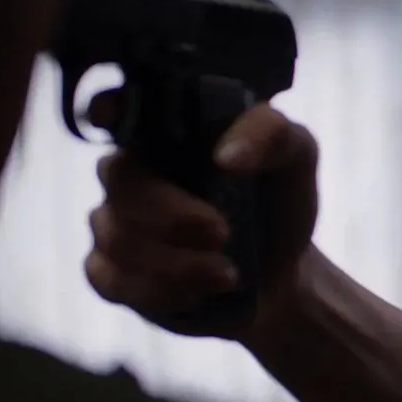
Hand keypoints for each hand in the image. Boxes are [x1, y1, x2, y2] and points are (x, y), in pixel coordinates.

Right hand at [82, 89, 320, 340]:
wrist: (280, 275)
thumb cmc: (277, 204)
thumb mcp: (294, 159)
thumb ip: (270, 135)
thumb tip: (226, 156)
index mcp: (167, 133)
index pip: (117, 109)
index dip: (107, 109)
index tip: (111, 115)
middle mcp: (130, 173)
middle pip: (118, 181)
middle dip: (170, 214)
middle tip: (222, 232)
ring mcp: (114, 223)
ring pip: (115, 237)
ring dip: (177, 262)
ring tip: (228, 273)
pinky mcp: (113, 274)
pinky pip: (111, 280)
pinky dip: (160, 291)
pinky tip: (199, 292)